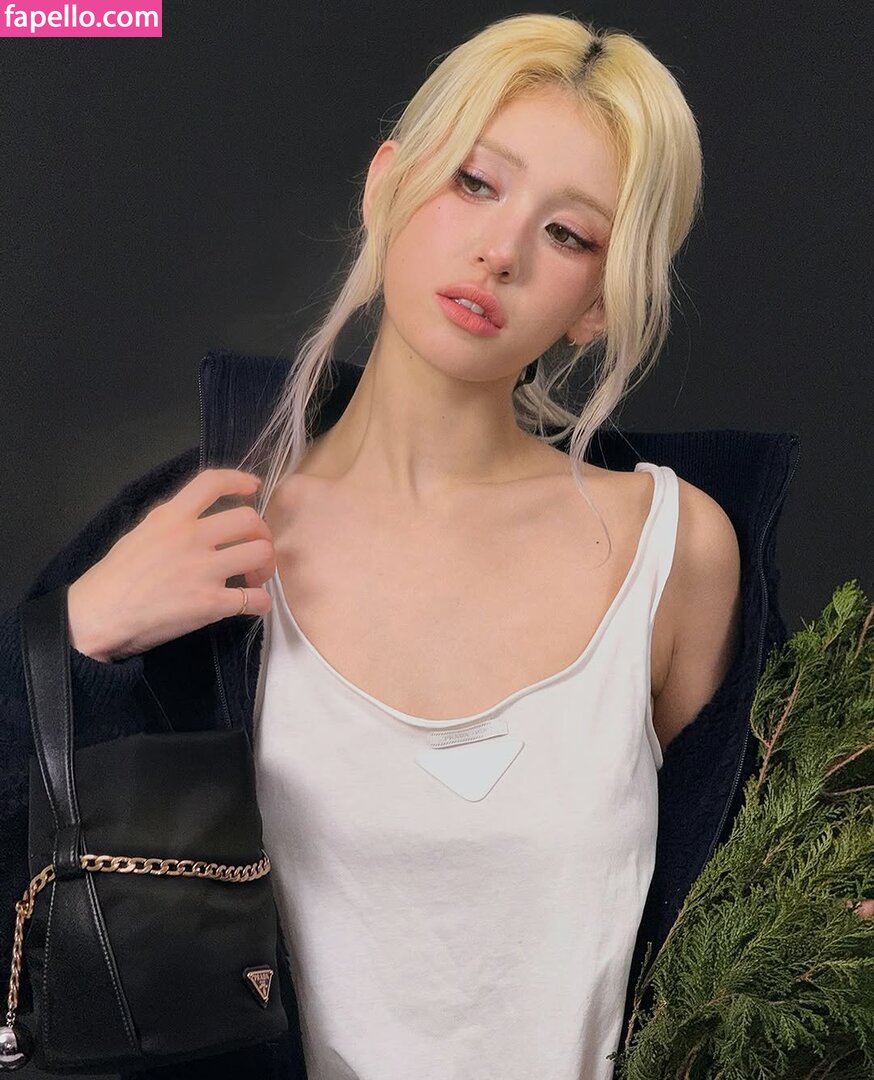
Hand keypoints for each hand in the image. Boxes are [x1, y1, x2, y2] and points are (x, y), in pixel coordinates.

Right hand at [67, 469, 274, 660]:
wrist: (96, 616)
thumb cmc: (114, 578)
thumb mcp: (140, 534)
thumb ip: (172, 523)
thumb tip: (197, 521)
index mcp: (171, 517)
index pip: (212, 482)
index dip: (239, 480)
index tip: (254, 487)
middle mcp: (191, 537)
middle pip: (250, 519)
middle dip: (262, 534)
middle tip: (255, 550)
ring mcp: (203, 569)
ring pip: (260, 553)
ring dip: (266, 566)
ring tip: (253, 578)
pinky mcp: (210, 603)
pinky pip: (255, 599)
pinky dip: (261, 603)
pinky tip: (252, 605)